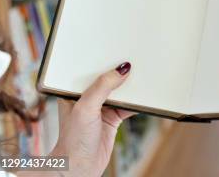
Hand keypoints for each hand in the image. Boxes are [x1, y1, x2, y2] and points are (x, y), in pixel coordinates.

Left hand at [49, 62, 133, 176]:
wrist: (80, 168)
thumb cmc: (73, 140)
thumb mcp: (86, 107)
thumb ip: (102, 87)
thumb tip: (121, 70)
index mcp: (74, 92)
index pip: (91, 70)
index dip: (104, 61)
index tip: (119, 53)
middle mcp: (88, 99)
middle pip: (108, 80)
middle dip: (120, 73)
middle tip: (135, 62)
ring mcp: (101, 109)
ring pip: (120, 93)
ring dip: (130, 88)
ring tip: (142, 77)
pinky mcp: (113, 119)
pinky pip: (128, 107)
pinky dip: (137, 103)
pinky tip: (144, 98)